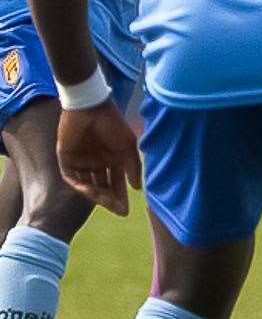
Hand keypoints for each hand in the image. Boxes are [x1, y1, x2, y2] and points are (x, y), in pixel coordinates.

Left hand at [56, 101, 140, 216]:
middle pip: (102, 187)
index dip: (120, 197)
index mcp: (112, 159)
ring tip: (104, 200)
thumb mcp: (128, 146)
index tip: (125, 211)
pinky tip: (89, 190)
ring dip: (96, 194)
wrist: (91, 107)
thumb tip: (137, 188)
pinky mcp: (66, 157)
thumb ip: (132, 166)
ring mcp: (81, 160)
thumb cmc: (113, 124)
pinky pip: (71, 176)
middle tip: (116, 209)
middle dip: (109, 199)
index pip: (116, 183)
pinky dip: (79, 185)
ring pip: (87, 184)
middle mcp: (96, 162)